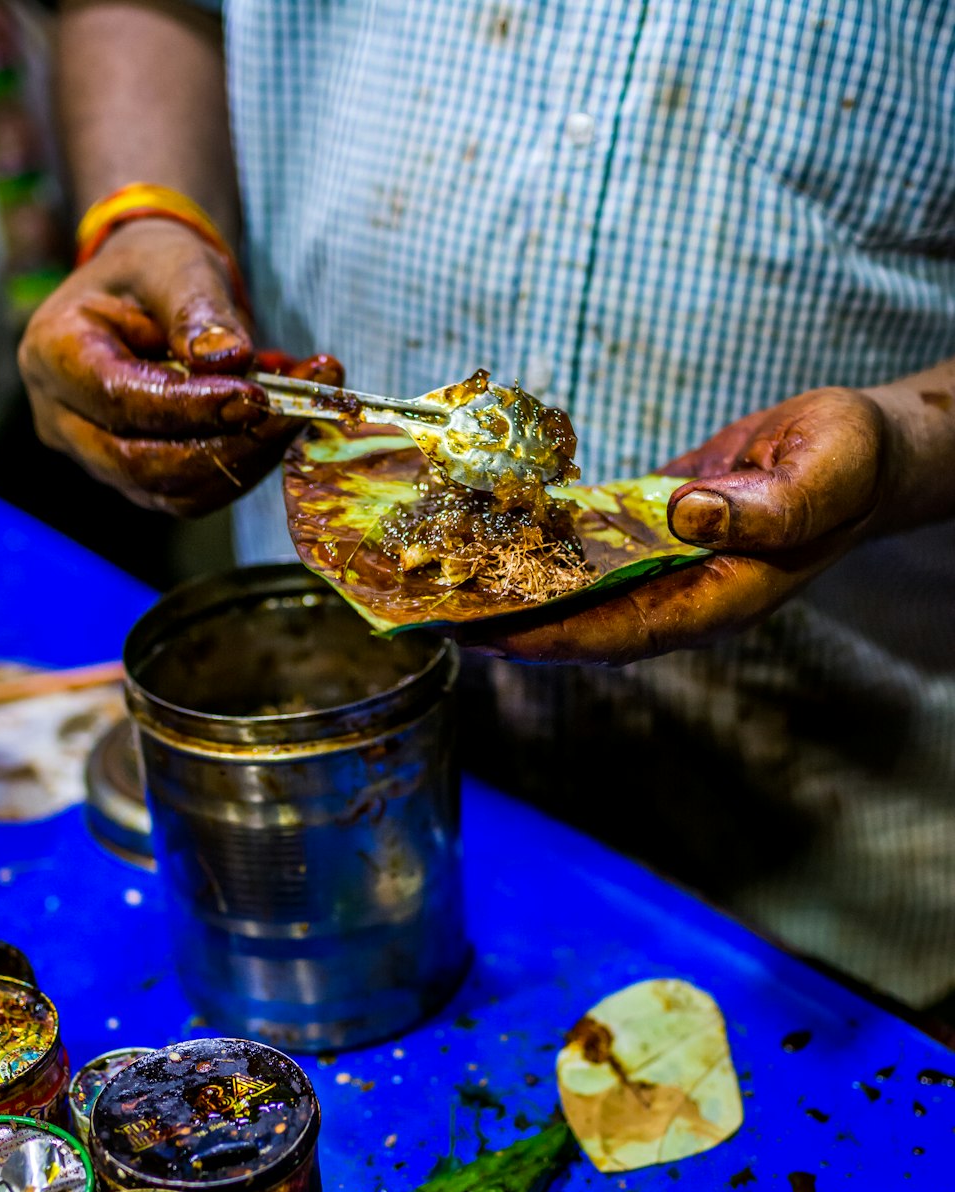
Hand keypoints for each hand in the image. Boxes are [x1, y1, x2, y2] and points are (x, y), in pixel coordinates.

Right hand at [19, 218, 342, 516]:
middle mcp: (63, 418)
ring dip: (248, 460)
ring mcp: (98, 457)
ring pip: (174, 492)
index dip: (189, 406)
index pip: (118, 399)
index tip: (255, 395)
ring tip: (301, 410)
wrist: (153, 291)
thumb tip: (229, 359)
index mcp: (53, 353)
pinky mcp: (139, 479)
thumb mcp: (175, 264)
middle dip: (227, 445)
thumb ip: (197, 308)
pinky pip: (195, 493)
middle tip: (293, 411)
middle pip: (142, 464)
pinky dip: (247, 465)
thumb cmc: (154, 268)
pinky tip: (285, 426)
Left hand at [464, 385, 888, 664]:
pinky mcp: (651, 537)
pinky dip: (540, 548)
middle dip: (507, 624)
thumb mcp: (823, 473)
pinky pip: (587, 552)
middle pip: (580, 624)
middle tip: (430, 612)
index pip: (620, 632)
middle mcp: (681, 595)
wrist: (862, 450)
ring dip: (512, 590)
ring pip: (575, 592)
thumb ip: (764, 508)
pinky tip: (489, 533)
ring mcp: (664, 570)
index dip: (550, 638)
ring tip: (440, 581)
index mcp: (718, 598)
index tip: (484, 637)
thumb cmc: (851, 462)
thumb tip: (688, 516)